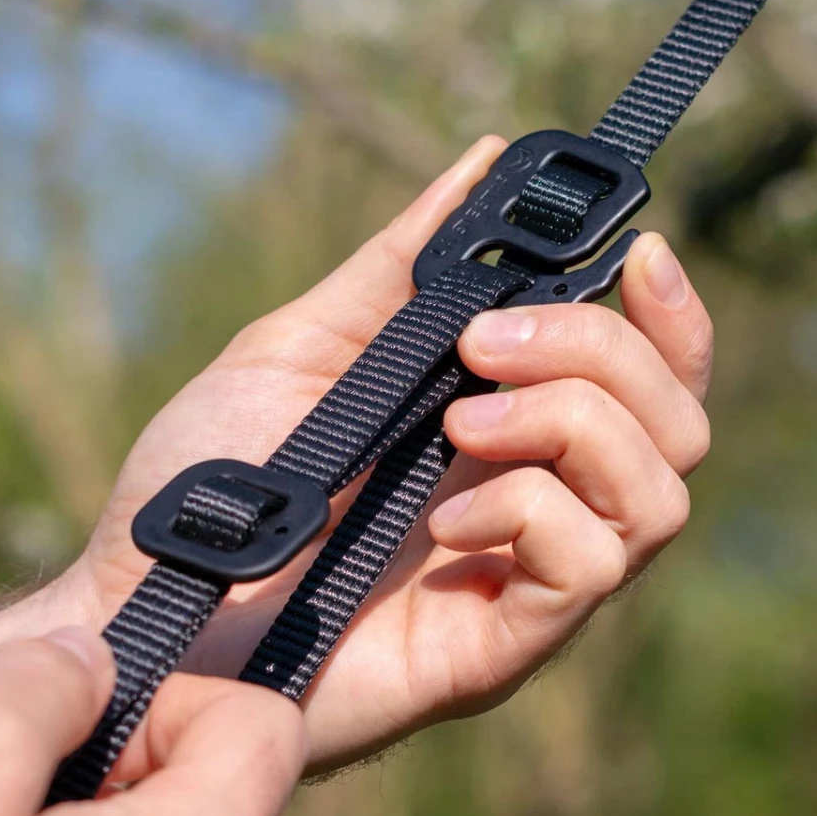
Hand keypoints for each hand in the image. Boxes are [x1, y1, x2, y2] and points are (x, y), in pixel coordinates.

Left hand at [61, 137, 713, 769]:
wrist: (141, 605)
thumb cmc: (206, 484)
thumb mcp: (300, 351)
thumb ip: (398, 272)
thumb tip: (488, 163)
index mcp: (498, 439)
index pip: (648, 386)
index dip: (670, 321)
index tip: (638, 253)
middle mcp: (529, 509)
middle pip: (675, 427)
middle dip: (602, 353)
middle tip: (484, 347)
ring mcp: (518, 584)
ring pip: (657, 500)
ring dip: (576, 425)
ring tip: (460, 422)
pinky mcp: (495, 652)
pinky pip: (589, 570)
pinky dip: (532, 513)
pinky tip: (447, 516)